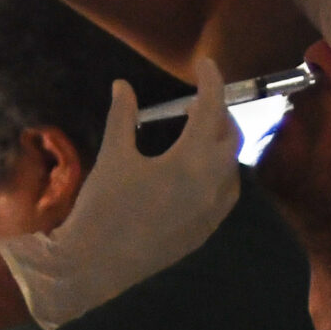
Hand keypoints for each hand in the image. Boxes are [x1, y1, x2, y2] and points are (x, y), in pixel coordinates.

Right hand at [0, 59, 242, 329]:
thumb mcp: (114, 156)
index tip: (205, 64)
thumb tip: (122, 85)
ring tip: (196, 132)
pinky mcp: (206, 230)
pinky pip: (226, 192)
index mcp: (191, 160)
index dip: (212, 80)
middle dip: (220, 112)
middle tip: (197, 101)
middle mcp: (211, 184)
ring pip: (232, 166)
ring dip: (220, 143)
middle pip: (231, 136)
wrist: (97, 265)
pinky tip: (197, 169)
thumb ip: (123, 117)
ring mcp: (213, 211)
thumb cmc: (103, 206)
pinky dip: (219, 172)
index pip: (212, 108)